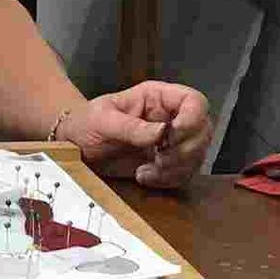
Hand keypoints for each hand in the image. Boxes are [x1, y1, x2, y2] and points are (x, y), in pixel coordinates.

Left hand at [61, 82, 211, 189]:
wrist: (75, 147)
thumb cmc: (86, 124)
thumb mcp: (102, 121)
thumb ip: (130, 126)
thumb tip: (162, 133)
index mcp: (158, 98)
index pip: (194, 101)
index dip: (192, 119)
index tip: (172, 137)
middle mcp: (171, 117)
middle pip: (203, 131)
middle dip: (184, 151)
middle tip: (158, 160)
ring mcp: (172, 142)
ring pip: (197, 156)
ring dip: (175, 169)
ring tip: (145, 172)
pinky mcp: (168, 163)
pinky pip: (184, 174)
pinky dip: (168, 180)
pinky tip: (144, 177)